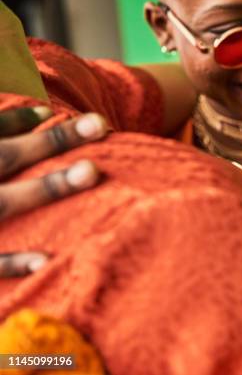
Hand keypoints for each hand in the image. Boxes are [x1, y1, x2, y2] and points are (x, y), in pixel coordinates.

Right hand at [0, 106, 107, 276]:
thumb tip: (22, 124)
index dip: (16, 121)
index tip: (51, 111)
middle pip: (6, 156)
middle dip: (53, 141)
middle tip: (100, 124)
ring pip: (5, 201)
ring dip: (49, 185)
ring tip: (92, 170)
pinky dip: (13, 262)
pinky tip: (48, 260)